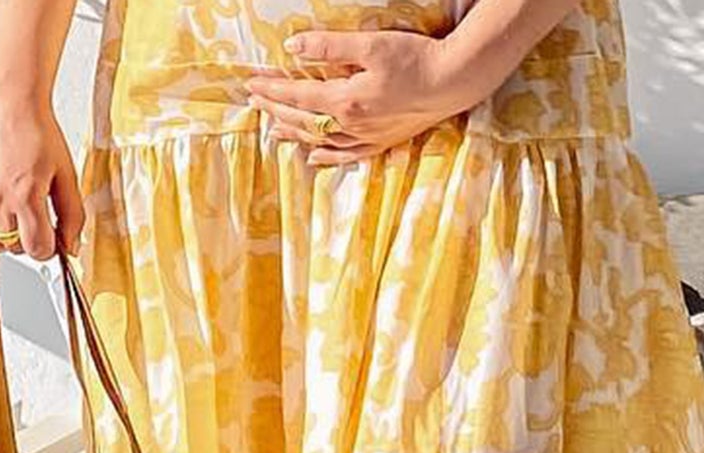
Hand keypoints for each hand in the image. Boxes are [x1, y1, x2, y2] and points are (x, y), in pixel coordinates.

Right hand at [0, 87, 83, 271]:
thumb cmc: (36, 130)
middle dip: (30, 240)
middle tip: (35, 219)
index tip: (53, 238)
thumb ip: (72, 216)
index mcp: (25, 195)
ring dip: (7, 242)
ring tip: (16, 223)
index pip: (38, 249)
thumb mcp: (67, 174)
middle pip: (16, 249)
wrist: (8, 101)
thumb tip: (70, 248)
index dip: (49, 248)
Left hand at [244, 29, 472, 163]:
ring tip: (273, 129)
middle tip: (254, 102)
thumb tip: (293, 47)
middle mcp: (350, 125)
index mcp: (345, 101)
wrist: (451, 82)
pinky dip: (326, 157)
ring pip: (320, 140)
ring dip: (294, 133)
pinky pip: (346, 156)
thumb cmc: (414, 59)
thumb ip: (330, 47)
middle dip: (276, 110)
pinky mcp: (380, 143)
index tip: (251, 84)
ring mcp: (365, 138)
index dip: (272, 90)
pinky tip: (313, 157)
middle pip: (304, 120)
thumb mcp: (370, 45)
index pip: (298, 95)